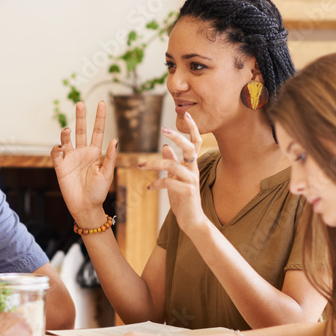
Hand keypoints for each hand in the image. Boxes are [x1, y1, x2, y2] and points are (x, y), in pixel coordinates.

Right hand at [51, 101, 117, 227]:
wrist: (85, 207)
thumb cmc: (98, 192)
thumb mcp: (107, 174)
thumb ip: (110, 157)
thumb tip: (115, 140)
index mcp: (95, 153)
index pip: (98, 131)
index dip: (99, 117)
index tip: (101, 103)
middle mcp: (83, 152)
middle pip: (81, 130)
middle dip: (81, 117)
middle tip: (80, 103)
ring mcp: (71, 158)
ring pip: (67, 139)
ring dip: (66, 133)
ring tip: (68, 131)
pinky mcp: (60, 166)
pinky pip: (56, 153)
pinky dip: (57, 148)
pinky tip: (61, 148)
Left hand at [141, 111, 205, 233]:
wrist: (191, 221)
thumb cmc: (183, 199)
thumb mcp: (176, 178)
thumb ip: (172, 162)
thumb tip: (165, 146)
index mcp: (192, 165)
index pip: (195, 142)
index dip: (192, 128)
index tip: (187, 114)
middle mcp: (194, 170)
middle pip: (189, 148)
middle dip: (176, 137)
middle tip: (162, 129)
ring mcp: (191, 181)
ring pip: (172, 165)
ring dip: (154, 163)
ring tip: (139, 165)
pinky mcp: (187, 192)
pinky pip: (169, 183)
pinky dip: (156, 183)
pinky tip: (148, 188)